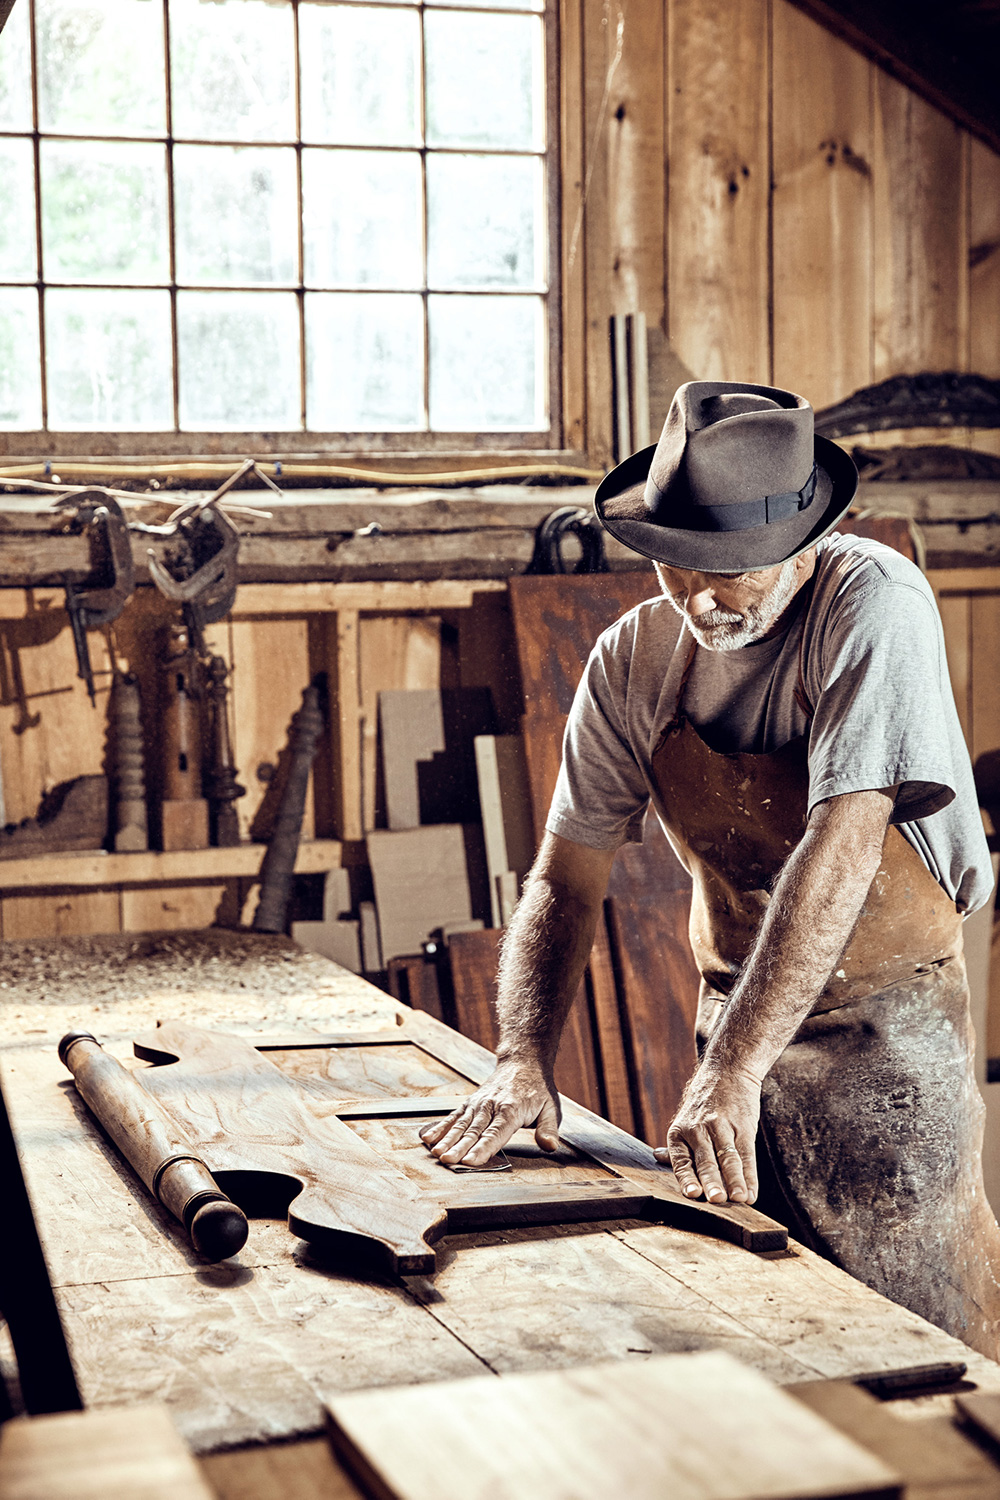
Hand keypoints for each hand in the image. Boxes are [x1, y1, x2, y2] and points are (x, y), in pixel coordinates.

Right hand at [419, 1057, 560, 1166]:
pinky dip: (441, 1127)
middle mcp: (491, 1106)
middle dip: (459, 1147)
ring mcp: (479, 1103)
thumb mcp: (551, 1108)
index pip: (495, 1133)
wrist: (523, 1061)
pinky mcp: (471, 1102)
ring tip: (436, 1153)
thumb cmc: (537, 1089)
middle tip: (447, 1161)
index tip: (470, 1161)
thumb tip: (550, 1146)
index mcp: (511, 1110)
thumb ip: (549, 1129)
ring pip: (461, 1124)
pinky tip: (429, 1138)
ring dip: (447, 1139)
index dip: (482, 1149)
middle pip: (474, 1131)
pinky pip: (454, 1116)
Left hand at [654, 1065, 760, 1204]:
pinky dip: (750, 1175)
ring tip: (738, 1199)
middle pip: (706, 1159)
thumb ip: (677, 1143)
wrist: (728, 1070)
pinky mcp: (743, 1126)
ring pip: (728, 1157)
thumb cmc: (704, 1102)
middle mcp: (699, 1129)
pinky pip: (747, 1153)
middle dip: (712, 1181)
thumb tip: (657, 1158)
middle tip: (716, 1200)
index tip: (693, 1194)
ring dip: (735, 1180)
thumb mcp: (685, 1119)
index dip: (687, 1177)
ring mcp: (722, 1127)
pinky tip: (751, 1192)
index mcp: (680, 1131)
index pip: (682, 1159)